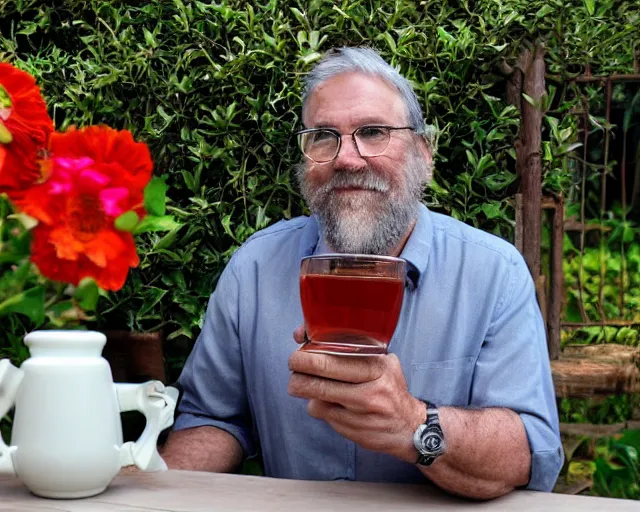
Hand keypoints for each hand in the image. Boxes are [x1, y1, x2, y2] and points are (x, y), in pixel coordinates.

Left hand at [288, 325, 424, 462]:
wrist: (410, 428)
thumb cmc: (391, 389)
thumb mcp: (385, 363)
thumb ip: (360, 350)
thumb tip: (318, 336)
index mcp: (378, 370)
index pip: (336, 361)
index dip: (310, 356)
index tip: (299, 350)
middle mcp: (370, 392)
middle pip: (321, 382)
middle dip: (299, 373)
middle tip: (292, 365)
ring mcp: (359, 414)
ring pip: (317, 400)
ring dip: (304, 390)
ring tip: (299, 383)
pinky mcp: (350, 430)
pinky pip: (323, 414)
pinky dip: (317, 406)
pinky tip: (324, 401)